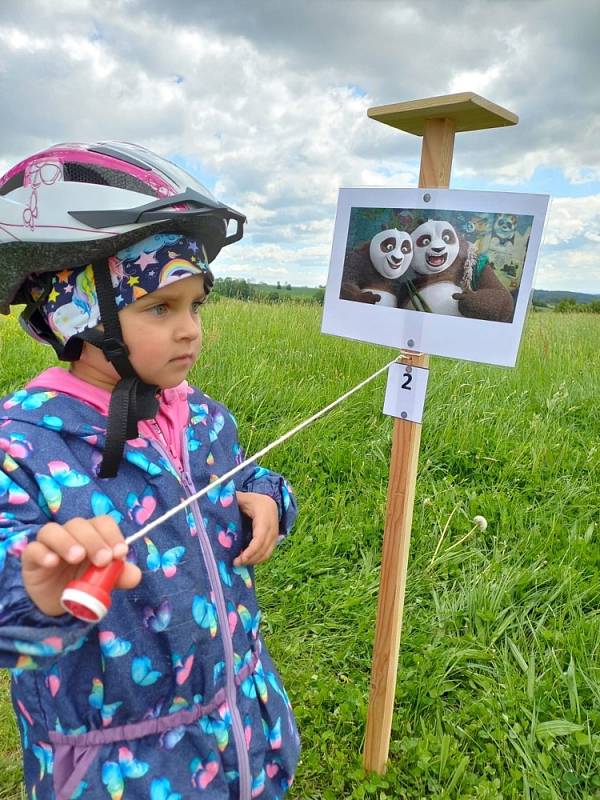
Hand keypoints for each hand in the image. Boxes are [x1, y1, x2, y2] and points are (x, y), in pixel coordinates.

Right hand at [22, 516, 141, 616]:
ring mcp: (49, 544)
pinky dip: (43, 553)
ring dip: (68, 542)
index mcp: (92, 535)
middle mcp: (71, 534)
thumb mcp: (105, 581)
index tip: (120, 553)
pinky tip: (51, 563)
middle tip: (102, 560)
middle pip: (80, 524)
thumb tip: (135, 575)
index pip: (103, 523)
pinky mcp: (32, 557)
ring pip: (53, 530)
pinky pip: (33, 549)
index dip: (112, 534)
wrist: (58, 602)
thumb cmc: (84, 583)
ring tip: (77, 557)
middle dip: (94, 540)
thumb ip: (120, 575)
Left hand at [234, 492, 278, 566]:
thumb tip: (214, 504)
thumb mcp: (241, 498)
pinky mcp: (274, 541)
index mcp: (263, 517)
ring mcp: (275, 535)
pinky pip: (268, 553)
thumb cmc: (252, 500)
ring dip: (254, 561)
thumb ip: (230, 501)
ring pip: (267, 553)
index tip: (240, 558)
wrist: (269, 501)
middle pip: (263, 549)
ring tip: (240, 563)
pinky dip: (258, 559)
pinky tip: (247, 560)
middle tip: (235, 563)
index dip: (251, 551)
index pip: (259, 538)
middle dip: (250, 559)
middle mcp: (272, 527)